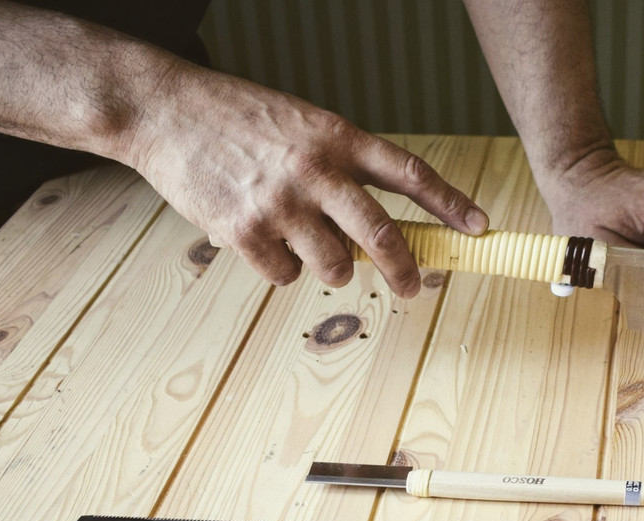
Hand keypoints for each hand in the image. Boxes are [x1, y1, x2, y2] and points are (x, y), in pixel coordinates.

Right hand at [127, 65, 487, 296]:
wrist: (165, 111)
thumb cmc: (238, 119)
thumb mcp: (302, 126)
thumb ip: (342, 167)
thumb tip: (378, 226)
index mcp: (337, 137)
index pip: (409, 171)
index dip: (449, 202)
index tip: (478, 226)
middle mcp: (316, 169)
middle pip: (383, 233)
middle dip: (405, 269)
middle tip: (412, 288)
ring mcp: (281, 202)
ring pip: (336, 264)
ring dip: (332, 267)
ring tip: (306, 243)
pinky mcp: (246, 231)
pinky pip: (285, 276)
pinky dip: (281, 268)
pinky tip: (262, 240)